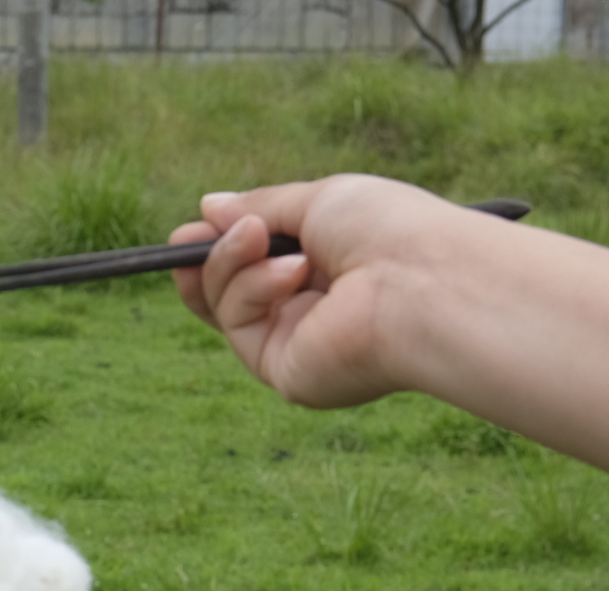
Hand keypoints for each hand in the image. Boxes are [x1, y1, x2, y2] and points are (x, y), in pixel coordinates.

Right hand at [169, 177, 475, 409]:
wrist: (423, 283)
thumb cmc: (388, 231)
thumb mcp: (317, 200)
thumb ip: (261, 207)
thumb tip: (209, 206)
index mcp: (330, 269)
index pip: (260, 262)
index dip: (225, 245)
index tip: (196, 225)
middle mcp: (312, 311)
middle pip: (229, 291)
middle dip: (207, 260)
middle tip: (185, 238)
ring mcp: (296, 343)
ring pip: (224, 303)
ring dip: (229, 261)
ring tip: (256, 236)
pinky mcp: (284, 371)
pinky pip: (238, 322)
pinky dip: (252, 288)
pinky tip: (292, 273)